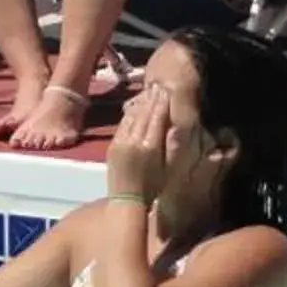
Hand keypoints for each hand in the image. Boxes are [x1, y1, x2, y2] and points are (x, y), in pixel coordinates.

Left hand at [105, 79, 176, 203]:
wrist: (126, 199)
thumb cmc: (153, 187)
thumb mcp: (166, 166)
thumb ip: (168, 144)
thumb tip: (172, 126)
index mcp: (151, 147)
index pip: (157, 118)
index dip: (162, 103)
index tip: (166, 91)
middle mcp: (135, 141)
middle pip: (144, 114)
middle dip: (152, 99)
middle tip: (158, 86)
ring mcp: (122, 142)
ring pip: (132, 117)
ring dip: (140, 104)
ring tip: (148, 93)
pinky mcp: (113, 145)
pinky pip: (122, 125)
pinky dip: (129, 115)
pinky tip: (134, 108)